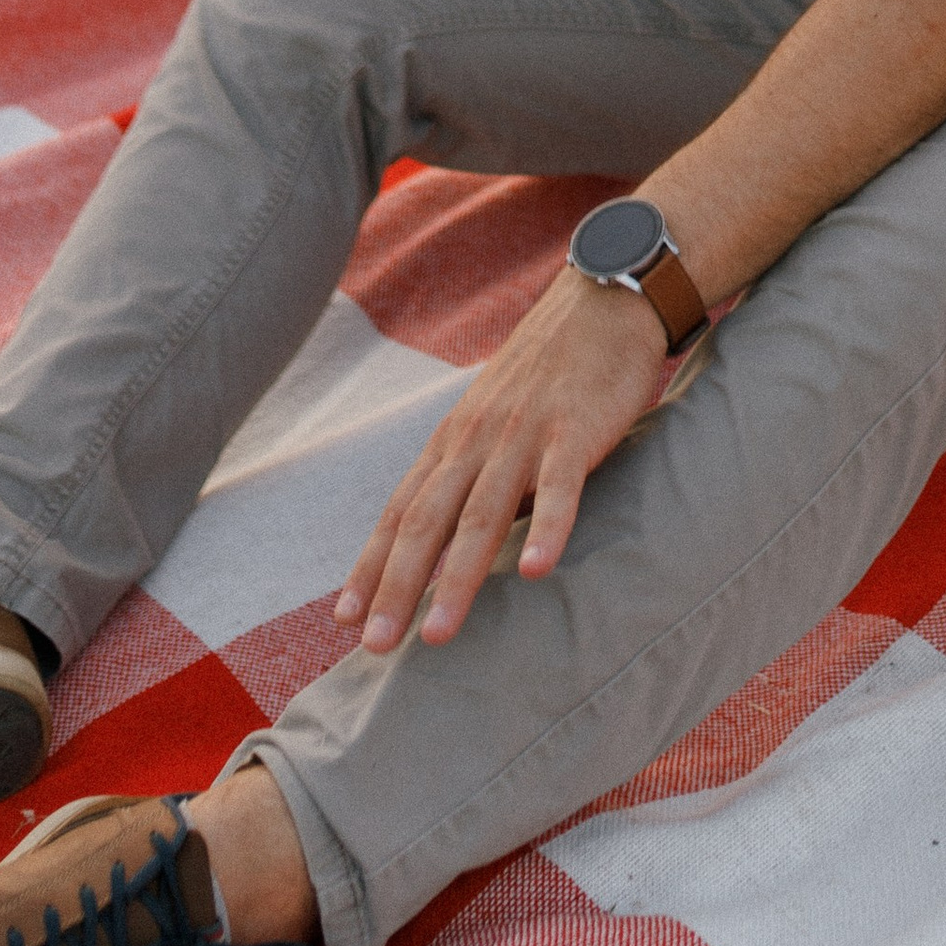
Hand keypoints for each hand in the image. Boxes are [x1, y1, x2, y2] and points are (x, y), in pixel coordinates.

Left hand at [335, 269, 670, 649]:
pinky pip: (560, 486)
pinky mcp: (575, 429)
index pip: (402, 511)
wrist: (602, 298)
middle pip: (427, 521)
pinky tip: (533, 571)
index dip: (371, 566)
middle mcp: (477, 439)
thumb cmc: (550, 369)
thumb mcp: (495, 416)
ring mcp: (524, 434)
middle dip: (397, 586)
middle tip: (373, 647)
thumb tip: (451, 538)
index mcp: (455, 439)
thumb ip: (474, 471)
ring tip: (436, 635)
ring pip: (482, 514)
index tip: (343, 621)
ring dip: (457, 578)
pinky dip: (545, 528)